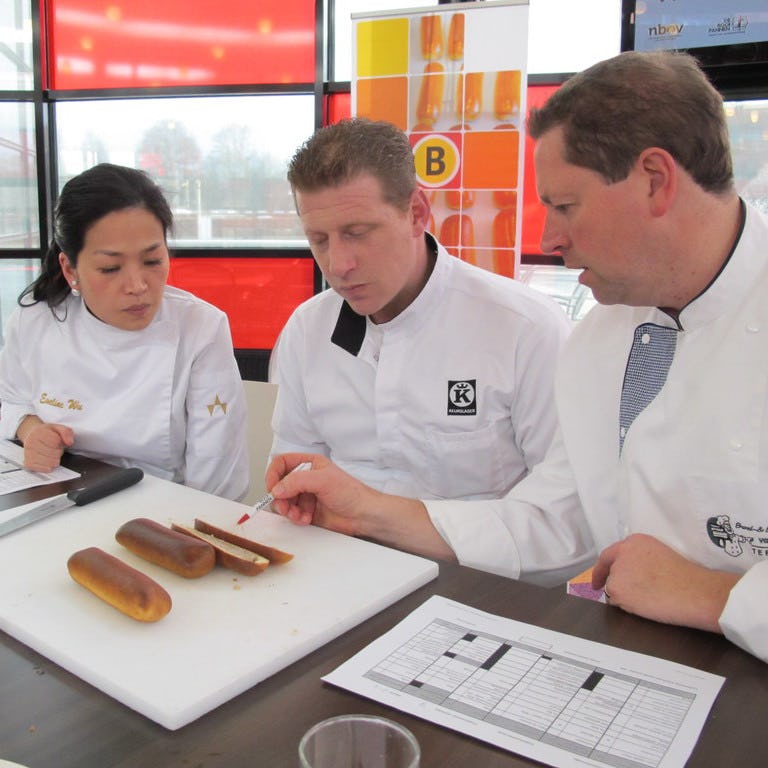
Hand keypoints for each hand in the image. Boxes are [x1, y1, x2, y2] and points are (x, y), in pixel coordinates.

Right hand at [20, 419, 74, 472]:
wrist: (32, 435)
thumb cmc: (47, 433)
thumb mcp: (58, 428)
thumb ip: (66, 433)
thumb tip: (69, 442)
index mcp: (38, 432)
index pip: (55, 441)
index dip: (60, 443)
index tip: (58, 442)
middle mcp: (31, 443)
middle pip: (53, 453)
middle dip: (58, 452)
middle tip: (55, 449)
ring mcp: (28, 454)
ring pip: (50, 462)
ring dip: (55, 460)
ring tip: (52, 454)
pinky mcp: (28, 463)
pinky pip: (43, 469)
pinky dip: (49, 466)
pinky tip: (48, 461)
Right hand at [265, 453, 377, 535]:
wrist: (362, 515)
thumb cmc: (351, 493)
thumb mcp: (323, 480)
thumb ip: (297, 481)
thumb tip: (277, 488)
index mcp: (309, 464)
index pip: (282, 463)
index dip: (273, 474)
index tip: (273, 488)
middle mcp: (306, 479)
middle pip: (279, 484)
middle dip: (280, 497)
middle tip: (285, 506)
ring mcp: (305, 495)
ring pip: (283, 501)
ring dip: (287, 509)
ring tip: (298, 515)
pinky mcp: (306, 511)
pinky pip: (291, 513)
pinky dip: (295, 517)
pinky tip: (306, 519)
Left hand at [591, 533, 739, 632]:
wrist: (695, 592)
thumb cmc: (686, 578)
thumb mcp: (660, 555)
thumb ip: (639, 559)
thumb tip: (630, 574)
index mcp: (635, 542)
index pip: (611, 555)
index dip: (603, 569)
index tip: (598, 579)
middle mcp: (622, 553)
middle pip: (611, 573)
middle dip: (617, 585)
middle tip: (628, 596)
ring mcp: (618, 571)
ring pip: (613, 589)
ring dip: (625, 596)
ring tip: (649, 599)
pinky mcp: (616, 589)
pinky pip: (616, 603)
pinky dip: (626, 607)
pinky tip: (645, 605)